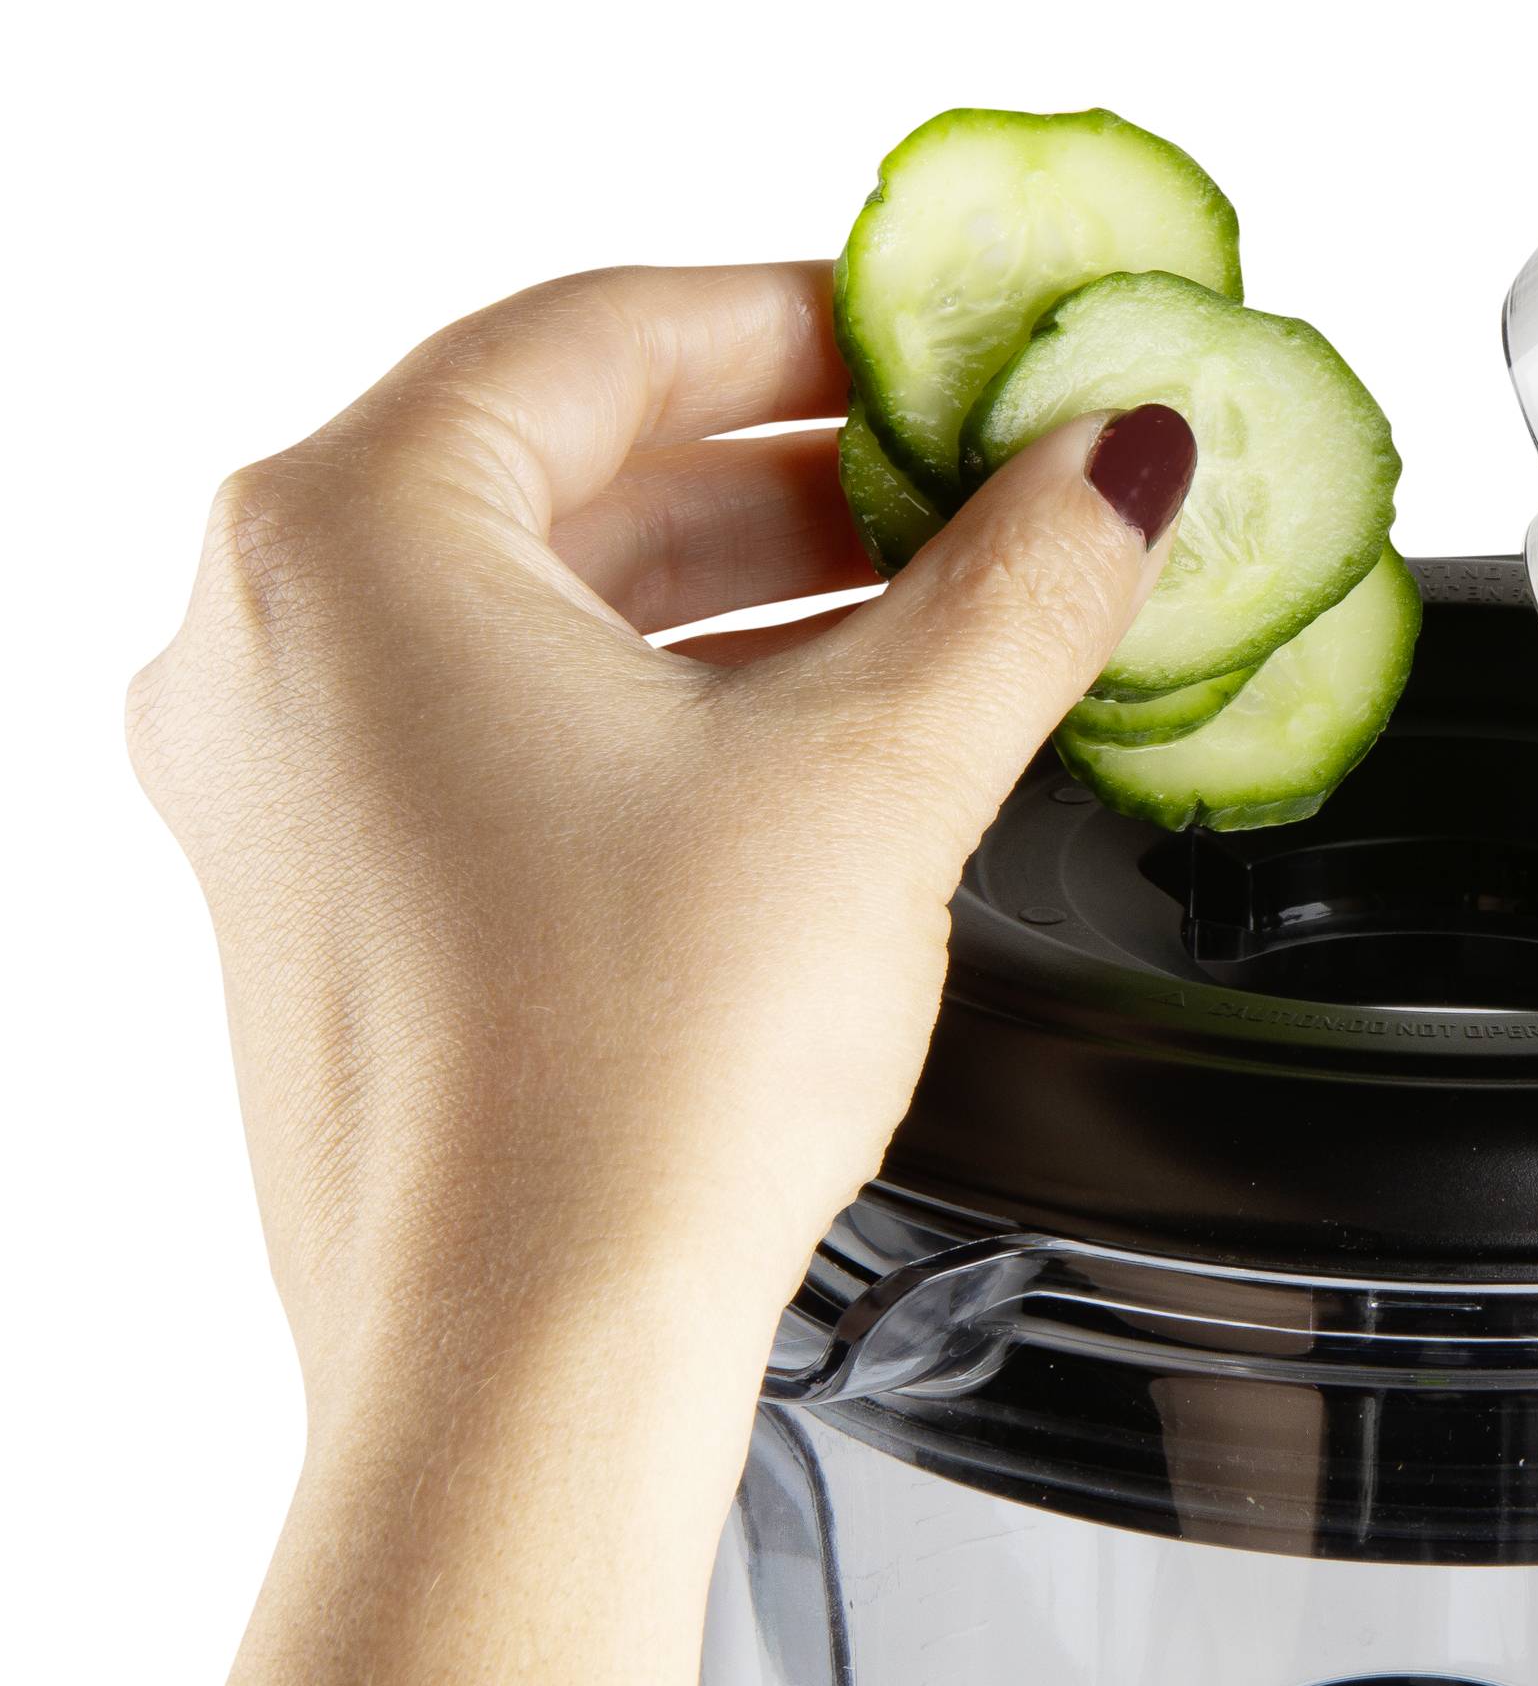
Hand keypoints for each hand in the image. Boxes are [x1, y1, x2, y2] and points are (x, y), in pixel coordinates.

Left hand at [127, 263, 1190, 1685]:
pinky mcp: (341, 895)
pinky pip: (516, 721)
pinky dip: (676, 697)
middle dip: (800, 466)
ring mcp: (287, 780)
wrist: (521, 1366)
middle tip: (976, 469)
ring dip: (753, 585)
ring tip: (942, 602)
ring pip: (548, 601)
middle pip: (570, 462)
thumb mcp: (877, 774)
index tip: (946, 339)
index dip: (812, 319)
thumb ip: (1020, 583)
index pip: (605, 332)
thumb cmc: (620, 1079)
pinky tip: (833, 734)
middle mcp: (268, 645)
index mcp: (342, 543)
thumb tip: (1120, 468)